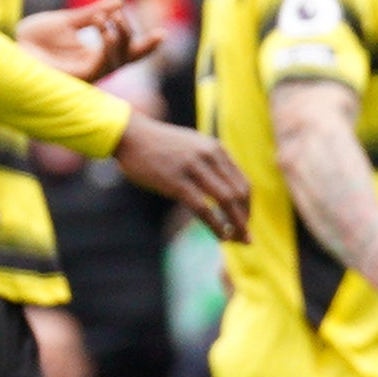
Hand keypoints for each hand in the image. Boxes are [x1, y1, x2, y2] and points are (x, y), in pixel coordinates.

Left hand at [19, 0, 156, 81]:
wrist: (11, 44)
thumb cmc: (36, 37)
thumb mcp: (68, 21)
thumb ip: (94, 13)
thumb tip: (120, 0)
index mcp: (96, 54)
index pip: (127, 51)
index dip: (146, 46)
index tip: (163, 33)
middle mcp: (96, 65)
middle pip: (128, 57)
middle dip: (138, 41)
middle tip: (125, 16)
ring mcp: (88, 73)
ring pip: (118, 60)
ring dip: (120, 36)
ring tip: (113, 17)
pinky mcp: (78, 78)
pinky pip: (102, 64)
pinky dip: (107, 45)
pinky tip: (105, 28)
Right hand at [112, 114, 249, 240]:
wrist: (129, 135)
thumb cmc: (157, 145)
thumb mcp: (191, 146)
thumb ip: (209, 162)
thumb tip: (222, 186)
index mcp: (216, 149)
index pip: (243, 183)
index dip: (247, 207)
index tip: (243, 223)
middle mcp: (210, 156)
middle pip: (239, 194)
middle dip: (245, 219)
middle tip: (245, 238)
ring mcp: (193, 168)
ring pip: (226, 201)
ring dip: (236, 224)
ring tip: (237, 240)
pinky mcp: (176, 181)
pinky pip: (203, 208)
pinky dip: (216, 225)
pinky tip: (221, 236)